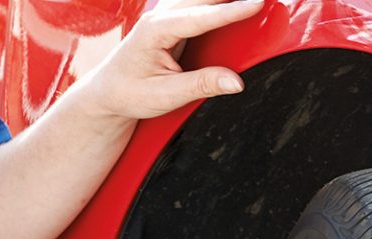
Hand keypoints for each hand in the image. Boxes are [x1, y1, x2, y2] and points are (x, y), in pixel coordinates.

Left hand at [79, 0, 265, 119]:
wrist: (107, 92)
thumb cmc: (129, 94)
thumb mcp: (164, 96)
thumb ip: (201, 85)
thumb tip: (236, 82)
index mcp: (155, 32)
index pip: (199, 17)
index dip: (230, 11)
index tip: (257, 5)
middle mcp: (160, 16)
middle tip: (264, 1)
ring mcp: (167, 12)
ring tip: (256, 2)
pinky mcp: (175, 16)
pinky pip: (202, 1)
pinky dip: (220, 2)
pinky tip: (238, 2)